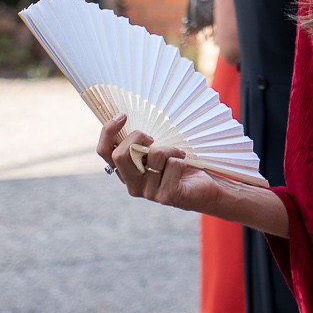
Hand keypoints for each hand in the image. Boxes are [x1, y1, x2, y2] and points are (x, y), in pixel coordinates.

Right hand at [94, 112, 223, 213]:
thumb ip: (141, 142)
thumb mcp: (157, 148)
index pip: (104, 151)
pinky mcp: (166, 196)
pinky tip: (185, 166)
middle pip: (120, 155)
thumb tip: (127, 116)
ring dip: (170, 148)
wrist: (207, 186)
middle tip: (154, 138)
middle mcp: (132, 184)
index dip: (108, 131)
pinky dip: (181, 158)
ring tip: (179, 154)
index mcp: (126, 171)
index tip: (123, 115)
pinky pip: (171, 164)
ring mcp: (148, 192)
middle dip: (137, 137)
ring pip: (153, 155)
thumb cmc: (181, 163)